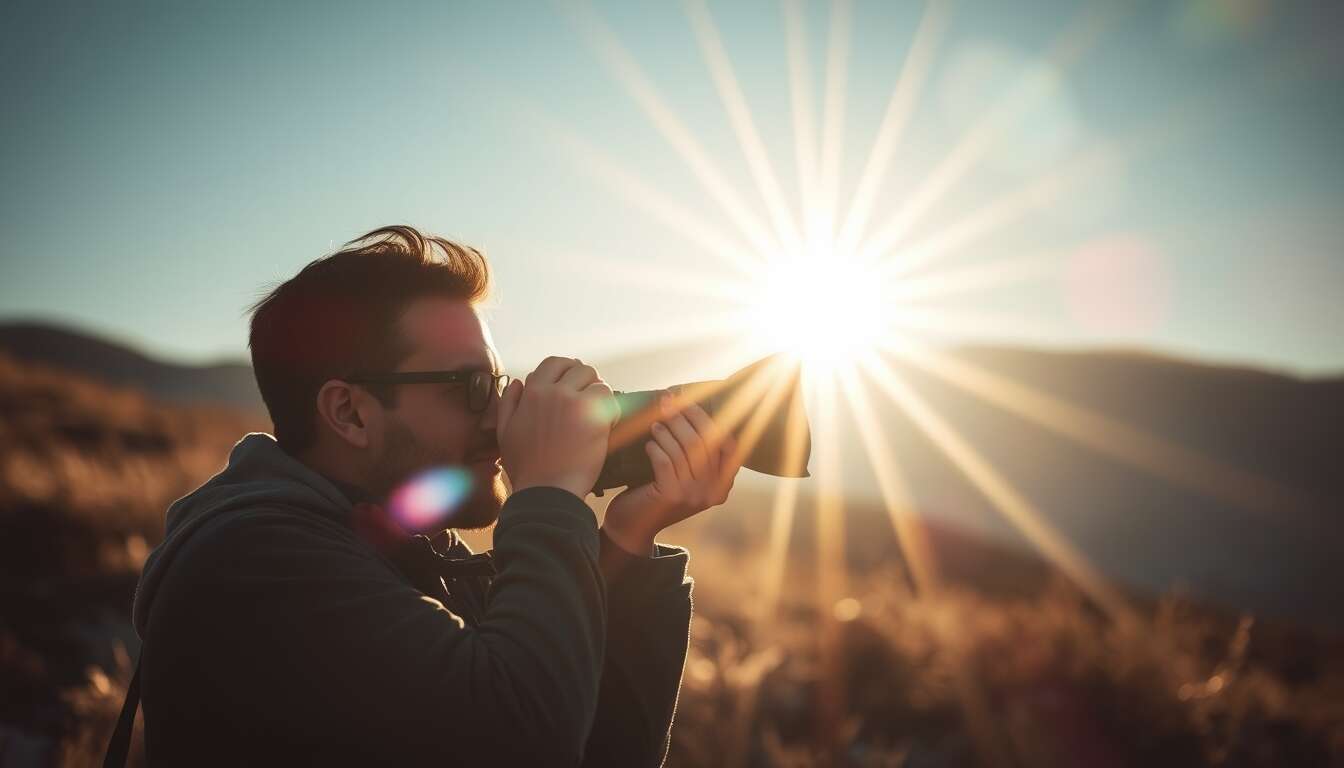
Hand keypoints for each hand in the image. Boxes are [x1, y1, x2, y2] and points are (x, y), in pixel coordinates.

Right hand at [496, 356, 616, 499]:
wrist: (546, 492)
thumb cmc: (526, 467)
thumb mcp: (505, 432)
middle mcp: (553, 392)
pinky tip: (609, 423)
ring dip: (601, 395)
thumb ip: (509, 402)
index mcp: (531, 392)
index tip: (574, 384)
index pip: (554, 363)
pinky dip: (613, 409)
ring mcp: (574, 403)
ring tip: (599, 413)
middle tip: (590, 399)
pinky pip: (611, 399)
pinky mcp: (594, 417)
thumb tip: (519, 381)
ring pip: (597, 382)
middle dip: (587, 381)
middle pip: (579, 368)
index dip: (567, 370)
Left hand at [602, 397, 743, 554]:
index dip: (708, 420)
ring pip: (685, 448)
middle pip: (705, 441)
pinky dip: (656, 447)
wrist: (633, 529)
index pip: (728, 444)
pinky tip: (649, 445)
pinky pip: (666, 459)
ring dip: (667, 430)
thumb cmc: (656, 494)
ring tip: (655, 424)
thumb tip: (689, 405)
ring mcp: (693, 495)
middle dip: (684, 417)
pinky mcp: (672, 495)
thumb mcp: (685, 476)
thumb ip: (696, 453)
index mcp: (722, 486)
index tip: (688, 401)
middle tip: (666, 403)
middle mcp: (712, 491)